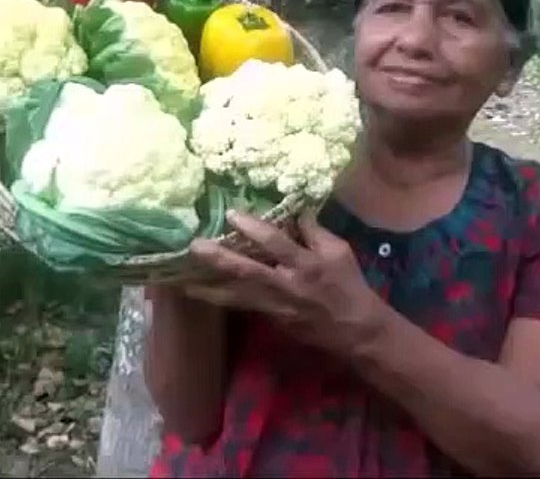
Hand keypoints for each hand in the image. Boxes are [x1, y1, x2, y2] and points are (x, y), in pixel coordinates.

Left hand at [183, 210, 386, 355]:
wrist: (356, 330)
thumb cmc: (349, 285)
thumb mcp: (339, 251)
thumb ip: (314, 231)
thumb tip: (295, 209)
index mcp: (306, 264)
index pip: (276, 243)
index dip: (253, 228)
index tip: (230, 214)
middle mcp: (286, 286)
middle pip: (248, 272)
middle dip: (220, 260)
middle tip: (195, 247)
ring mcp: (276, 307)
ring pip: (238, 297)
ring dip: (210, 289)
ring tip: (183, 282)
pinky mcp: (271, 320)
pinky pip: (243, 306)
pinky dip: (223, 299)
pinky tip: (203, 292)